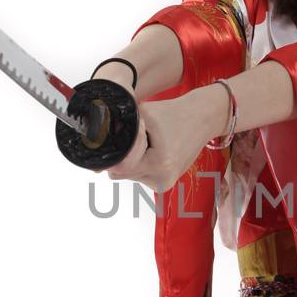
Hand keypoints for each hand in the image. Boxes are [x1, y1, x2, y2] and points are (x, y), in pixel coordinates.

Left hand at [104, 87, 227, 190]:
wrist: (202, 118)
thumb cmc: (174, 113)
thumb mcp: (141, 114)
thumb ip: (117, 126)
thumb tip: (94, 137)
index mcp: (158, 164)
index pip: (119, 167)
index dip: (116, 151)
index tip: (124, 136)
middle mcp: (162, 179)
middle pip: (123, 173)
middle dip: (123, 156)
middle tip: (138, 136)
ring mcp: (166, 183)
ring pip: (131, 175)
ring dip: (132, 160)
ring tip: (148, 142)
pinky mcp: (166, 183)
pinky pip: (141, 175)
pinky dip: (141, 163)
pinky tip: (152, 149)